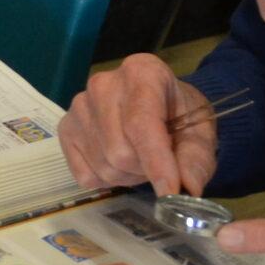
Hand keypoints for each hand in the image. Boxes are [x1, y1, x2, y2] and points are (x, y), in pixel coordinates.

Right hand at [59, 54, 217, 196]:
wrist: (159, 105)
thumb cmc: (180, 116)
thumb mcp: (200, 134)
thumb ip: (195, 159)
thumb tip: (187, 188)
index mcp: (141, 72)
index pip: (141, 123)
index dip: (157, 162)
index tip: (171, 192)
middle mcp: (102, 85)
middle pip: (120, 151)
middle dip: (145, 169)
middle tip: (160, 162)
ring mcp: (79, 107)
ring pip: (104, 166)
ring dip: (128, 175)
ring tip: (140, 158)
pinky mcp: (65, 129)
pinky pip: (85, 175)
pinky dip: (106, 180)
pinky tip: (118, 160)